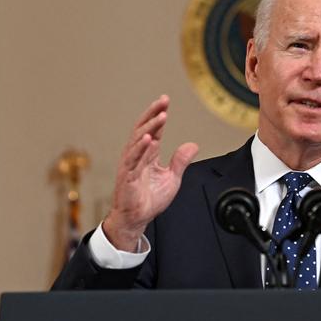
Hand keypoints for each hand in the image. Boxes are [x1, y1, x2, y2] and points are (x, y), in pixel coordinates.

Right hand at [103, 95, 198, 250]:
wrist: (137, 218)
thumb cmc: (149, 200)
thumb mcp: (172, 178)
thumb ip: (180, 161)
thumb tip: (193, 145)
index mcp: (147, 154)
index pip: (153, 130)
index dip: (159, 116)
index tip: (166, 102)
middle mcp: (137, 156)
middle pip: (143, 128)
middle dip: (153, 114)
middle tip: (163, 101)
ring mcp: (131, 164)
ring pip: (138, 140)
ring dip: (150, 127)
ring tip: (161, 116)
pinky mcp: (127, 176)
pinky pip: (133, 159)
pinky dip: (141, 148)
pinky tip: (149, 138)